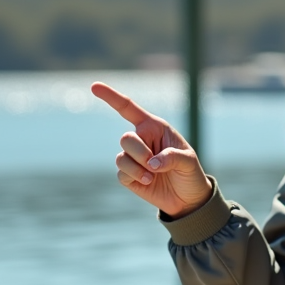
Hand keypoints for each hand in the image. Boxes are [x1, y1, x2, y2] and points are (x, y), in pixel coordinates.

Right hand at [90, 82, 213, 216]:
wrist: (187, 198)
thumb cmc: (190, 173)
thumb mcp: (189, 162)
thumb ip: (172, 157)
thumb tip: (151, 164)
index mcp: (154, 127)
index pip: (128, 109)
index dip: (111, 97)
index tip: (94, 86)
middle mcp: (141, 139)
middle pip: (126, 139)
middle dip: (140, 153)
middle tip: (154, 164)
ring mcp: (133, 158)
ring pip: (121, 158)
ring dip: (137, 168)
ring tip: (153, 175)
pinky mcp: (128, 175)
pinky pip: (121, 173)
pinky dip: (134, 178)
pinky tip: (148, 181)